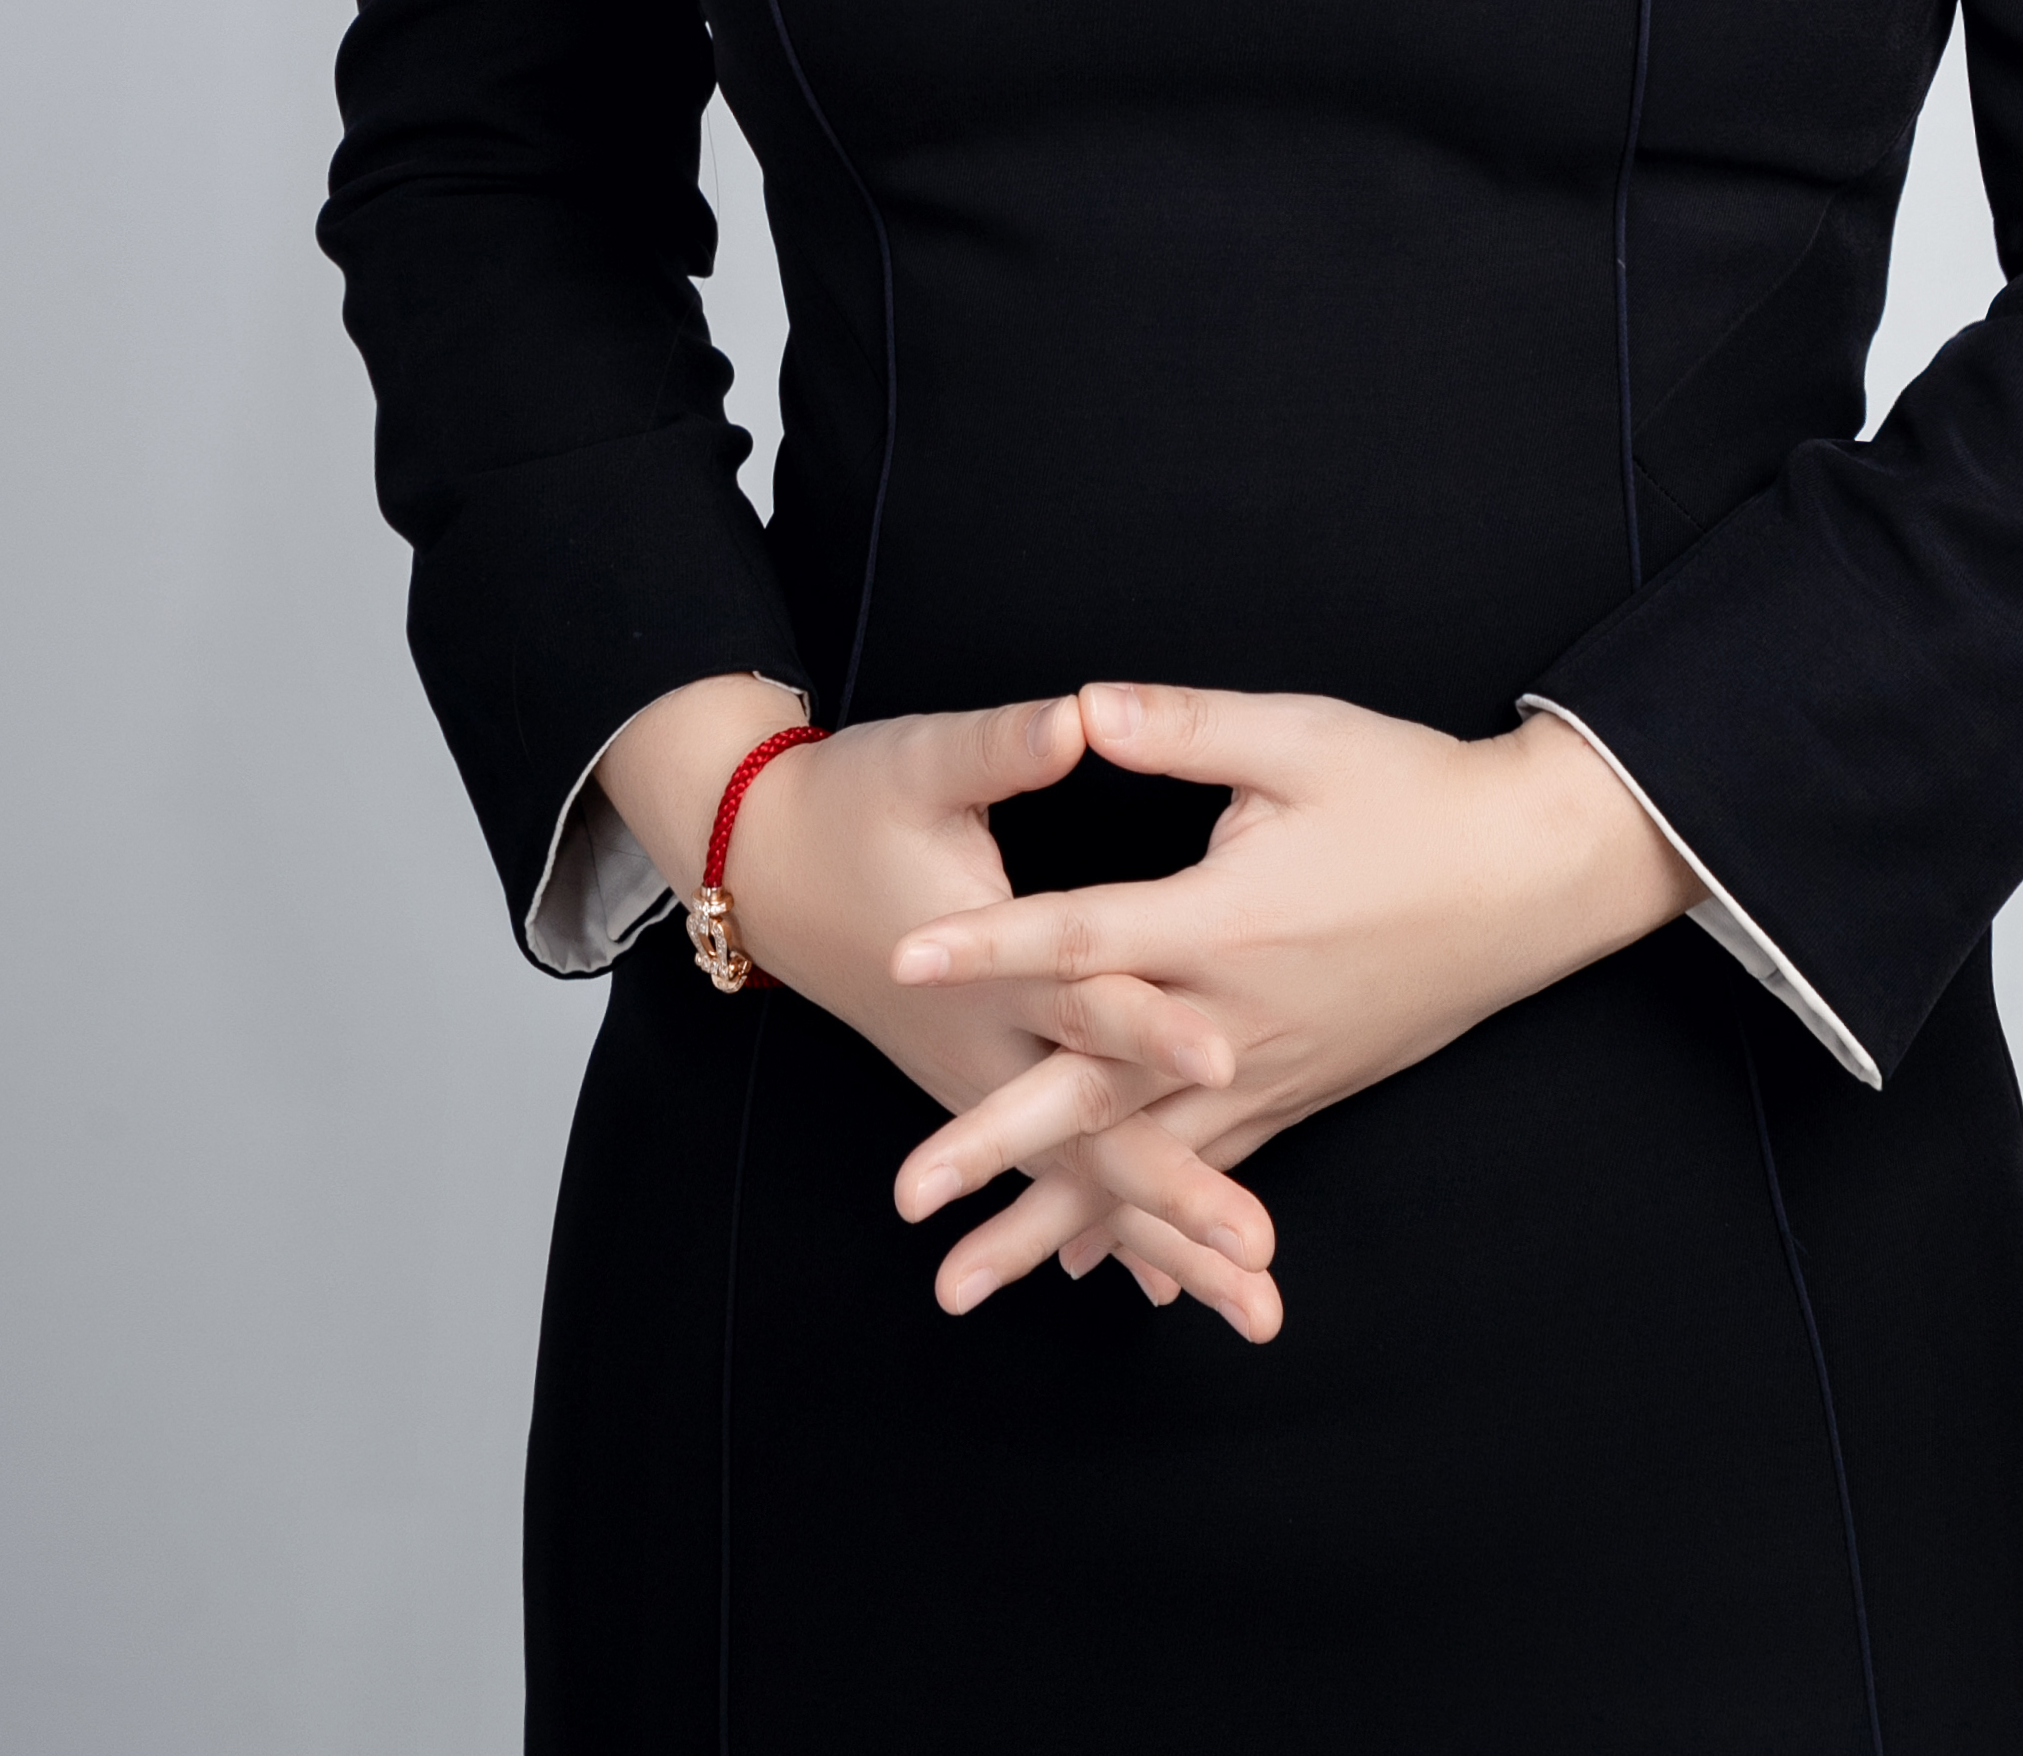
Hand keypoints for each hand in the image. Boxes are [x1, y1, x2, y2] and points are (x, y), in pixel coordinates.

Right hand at [591, 675, 1278, 1333]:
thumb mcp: (922, 759)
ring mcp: (982, 1077)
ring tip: (1253, 1306)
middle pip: (1094, 1127)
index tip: (1221, 1056)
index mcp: (984, 963)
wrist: (766, 867)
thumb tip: (1080, 716)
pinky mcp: (983, 1086)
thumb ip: (1007, 745)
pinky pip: (1058, 1178)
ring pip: (1082, 1177)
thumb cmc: (849, 801)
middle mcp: (986, 1040)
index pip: (1084, 996)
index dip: (1149, 1025)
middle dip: (1177, 1193)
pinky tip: (1170, 1287)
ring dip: (1164, 1240)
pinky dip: (1114, 1233)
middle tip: (1256, 1253)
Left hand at [884, 684, 1699, 1334]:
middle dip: (996, 1144)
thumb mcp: (1300, 737)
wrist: (1529, 878)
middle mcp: (1236, 1018)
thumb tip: (1083, 706)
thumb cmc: (1414, 794)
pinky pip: (1209, 1171)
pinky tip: (1091, 1262)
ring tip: (967, 1281)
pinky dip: (1145, 1222)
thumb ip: (1183, 727)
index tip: (903, 964)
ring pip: (1145, 1160)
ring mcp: (1272, 1069)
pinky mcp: (1301, 1090)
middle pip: (1093, 1090)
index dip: (986, 946)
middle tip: (908, 1198)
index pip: (1080, 937)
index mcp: (1223, 921)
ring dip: (1053, 1220)